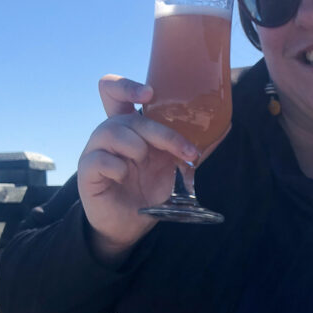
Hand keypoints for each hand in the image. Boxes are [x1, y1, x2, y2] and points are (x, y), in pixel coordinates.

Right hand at [77, 76, 198, 259]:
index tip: (149, 93)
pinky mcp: (87, 172)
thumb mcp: (173, 168)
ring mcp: (96, 151)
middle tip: (186, 151)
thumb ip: (189, 147)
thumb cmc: (149, 192)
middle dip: (161, 132)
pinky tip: (124, 176)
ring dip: (136, 146)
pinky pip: (99, 159)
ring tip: (143, 162)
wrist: (130, 226)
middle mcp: (110, 134)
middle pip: (127, 116)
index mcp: (129, 128)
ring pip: (111, 131)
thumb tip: (225, 127)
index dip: (127, 86)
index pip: (115, 93)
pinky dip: (118, 167)